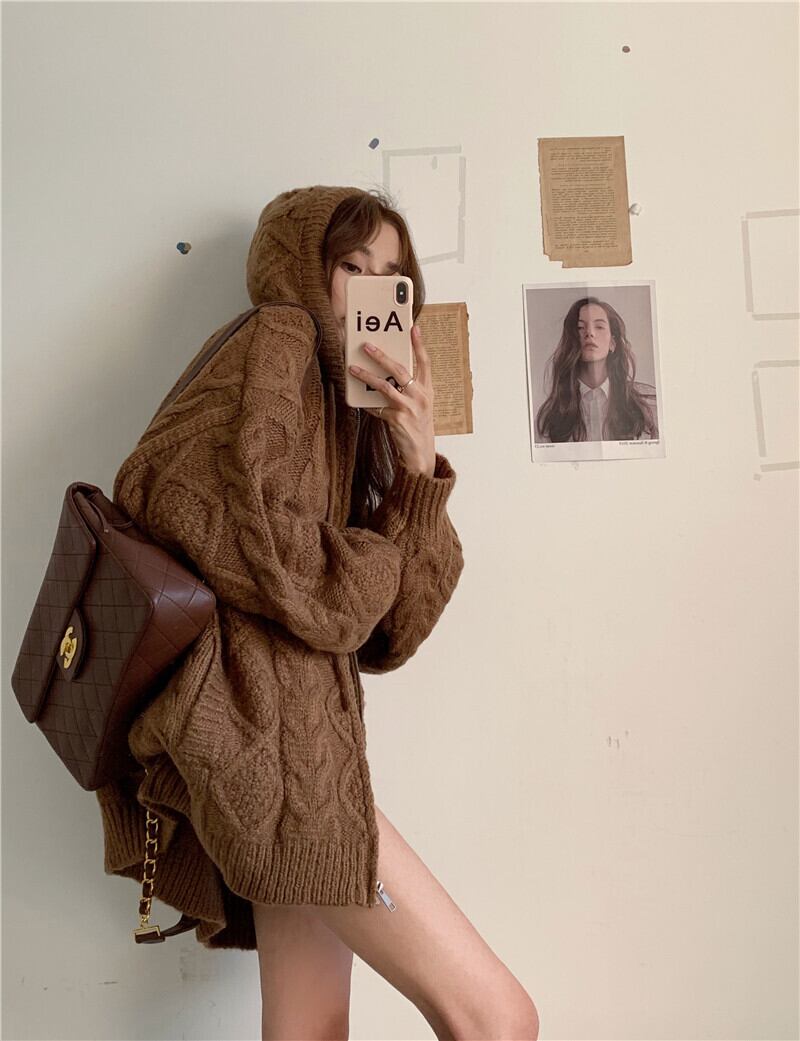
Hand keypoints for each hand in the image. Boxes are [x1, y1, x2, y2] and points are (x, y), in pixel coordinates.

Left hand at [348, 325, 435, 476]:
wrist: (420, 452)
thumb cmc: (417, 424)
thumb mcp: (419, 403)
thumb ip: (408, 388)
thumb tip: (385, 372)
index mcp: (427, 389)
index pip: (425, 362)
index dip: (419, 344)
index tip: (413, 327)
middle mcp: (420, 396)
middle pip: (399, 369)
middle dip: (381, 356)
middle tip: (367, 346)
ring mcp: (409, 408)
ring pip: (384, 386)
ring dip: (366, 376)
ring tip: (352, 368)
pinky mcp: (397, 419)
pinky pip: (377, 407)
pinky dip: (367, 404)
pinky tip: (358, 399)